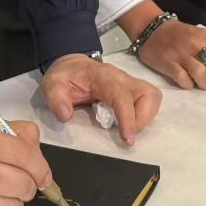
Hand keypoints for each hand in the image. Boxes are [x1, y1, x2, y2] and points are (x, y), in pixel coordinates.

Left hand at [40, 54, 161, 145]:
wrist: (71, 66)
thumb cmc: (65, 76)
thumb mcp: (52, 85)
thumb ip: (56, 100)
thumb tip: (66, 116)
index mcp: (104, 76)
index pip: (122, 96)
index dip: (128, 118)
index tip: (128, 139)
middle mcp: (122, 78)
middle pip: (148, 95)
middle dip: (143, 119)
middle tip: (127, 134)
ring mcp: (129, 83)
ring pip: (153, 98)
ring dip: (145, 118)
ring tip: (128, 130)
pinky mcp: (133, 91)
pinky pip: (149, 102)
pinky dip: (143, 116)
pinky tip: (127, 123)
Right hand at [137, 20, 205, 90]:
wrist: (151, 29)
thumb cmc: (180, 35)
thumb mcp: (200, 35)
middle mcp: (196, 43)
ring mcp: (181, 53)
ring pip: (202, 76)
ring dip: (205, 85)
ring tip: (202, 84)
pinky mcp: (167, 63)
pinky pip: (184, 80)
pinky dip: (188, 85)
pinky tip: (187, 81)